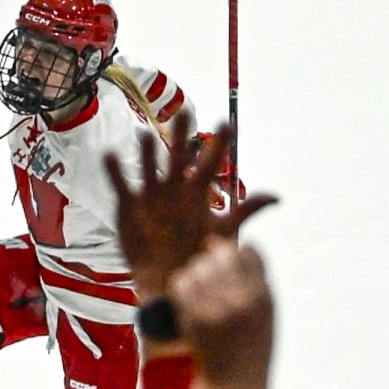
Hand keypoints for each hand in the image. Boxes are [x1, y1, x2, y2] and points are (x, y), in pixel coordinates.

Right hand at [104, 113, 277, 304]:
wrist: (168, 275)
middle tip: (185, 113)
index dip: (220, 144)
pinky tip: (110, 155)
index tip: (227, 124)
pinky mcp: (129, 206)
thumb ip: (247, 211)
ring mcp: (150, 195)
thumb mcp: (225, 232)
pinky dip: (114, 171)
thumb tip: (278, 197)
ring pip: (149, 166)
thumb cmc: (197, 253)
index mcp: (196, 192)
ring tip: (146, 136)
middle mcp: (174, 188)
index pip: (210, 162)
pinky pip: (121, 184)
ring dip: (148, 152)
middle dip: (181, 134)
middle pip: (178, 155)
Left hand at [171, 236, 274, 388]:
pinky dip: (181, 286)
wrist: (234, 384)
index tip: (226, 266)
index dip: (234, 253)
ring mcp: (219, 309)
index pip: (248, 252)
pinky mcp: (196, 319)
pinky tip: (187, 300)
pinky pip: (181, 284)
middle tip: (209, 281)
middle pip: (222, 255)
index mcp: (265, 295)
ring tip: (199, 293)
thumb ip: (250, 276)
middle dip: (212, 261)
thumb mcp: (262, 310)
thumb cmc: (248, 345)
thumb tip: (214, 240)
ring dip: (195, 274)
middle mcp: (244, 299)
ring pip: (198, 267)